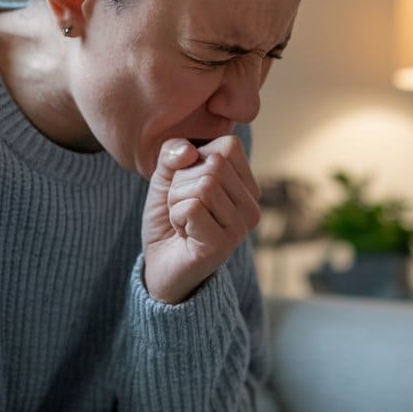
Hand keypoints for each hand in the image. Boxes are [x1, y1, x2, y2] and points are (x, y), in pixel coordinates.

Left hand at [141, 135, 259, 304]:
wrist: (160, 265)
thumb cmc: (168, 219)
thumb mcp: (166, 177)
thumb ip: (173, 154)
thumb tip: (189, 150)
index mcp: (246, 186)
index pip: (227, 147)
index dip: (194, 161)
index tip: (189, 188)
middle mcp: (251, 205)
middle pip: (214, 164)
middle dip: (182, 183)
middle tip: (182, 208)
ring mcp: (241, 226)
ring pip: (204, 185)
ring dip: (177, 201)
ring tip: (182, 221)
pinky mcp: (225, 243)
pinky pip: (193, 207)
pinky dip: (176, 217)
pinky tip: (183, 234)